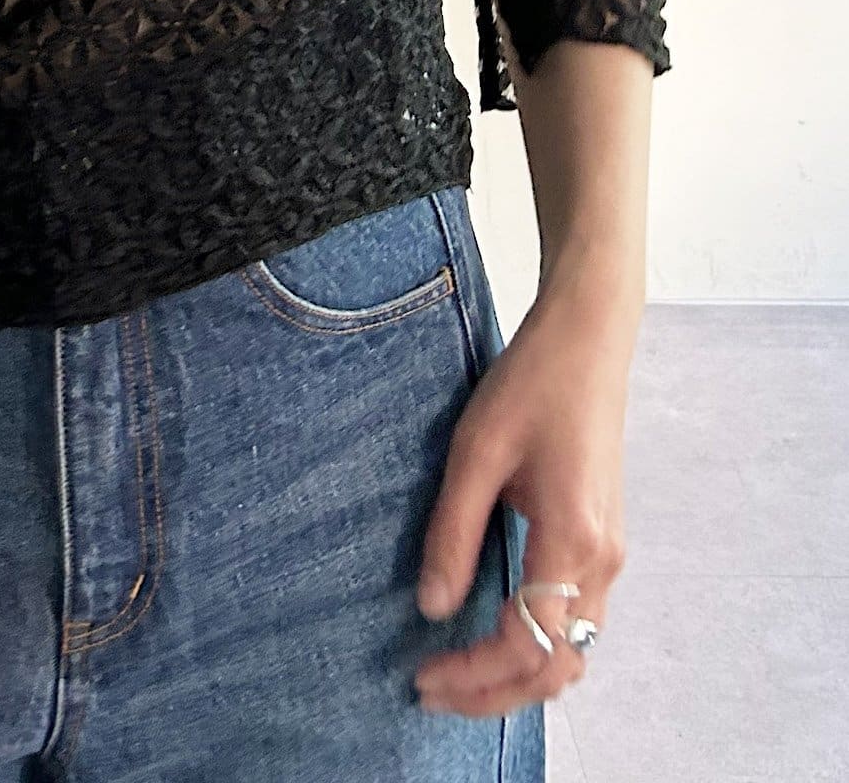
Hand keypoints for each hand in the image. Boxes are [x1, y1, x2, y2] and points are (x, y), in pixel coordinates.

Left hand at [412, 265, 636, 717]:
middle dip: (494, 693)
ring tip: (454, 673)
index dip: (474, 674)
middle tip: (431, 691)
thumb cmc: (530, 384)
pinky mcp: (603, 540)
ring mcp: (610, 552)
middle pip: (558, 667)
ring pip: (573, 651)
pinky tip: (490, 636)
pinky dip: (536, 647)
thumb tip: (431, 607)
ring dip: (516, 675)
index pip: (528, 643)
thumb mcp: (476, 452)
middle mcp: (603, 559)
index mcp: (573, 538)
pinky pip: (575, 620)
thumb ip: (453, 533)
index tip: (422, 675)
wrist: (588, 340)